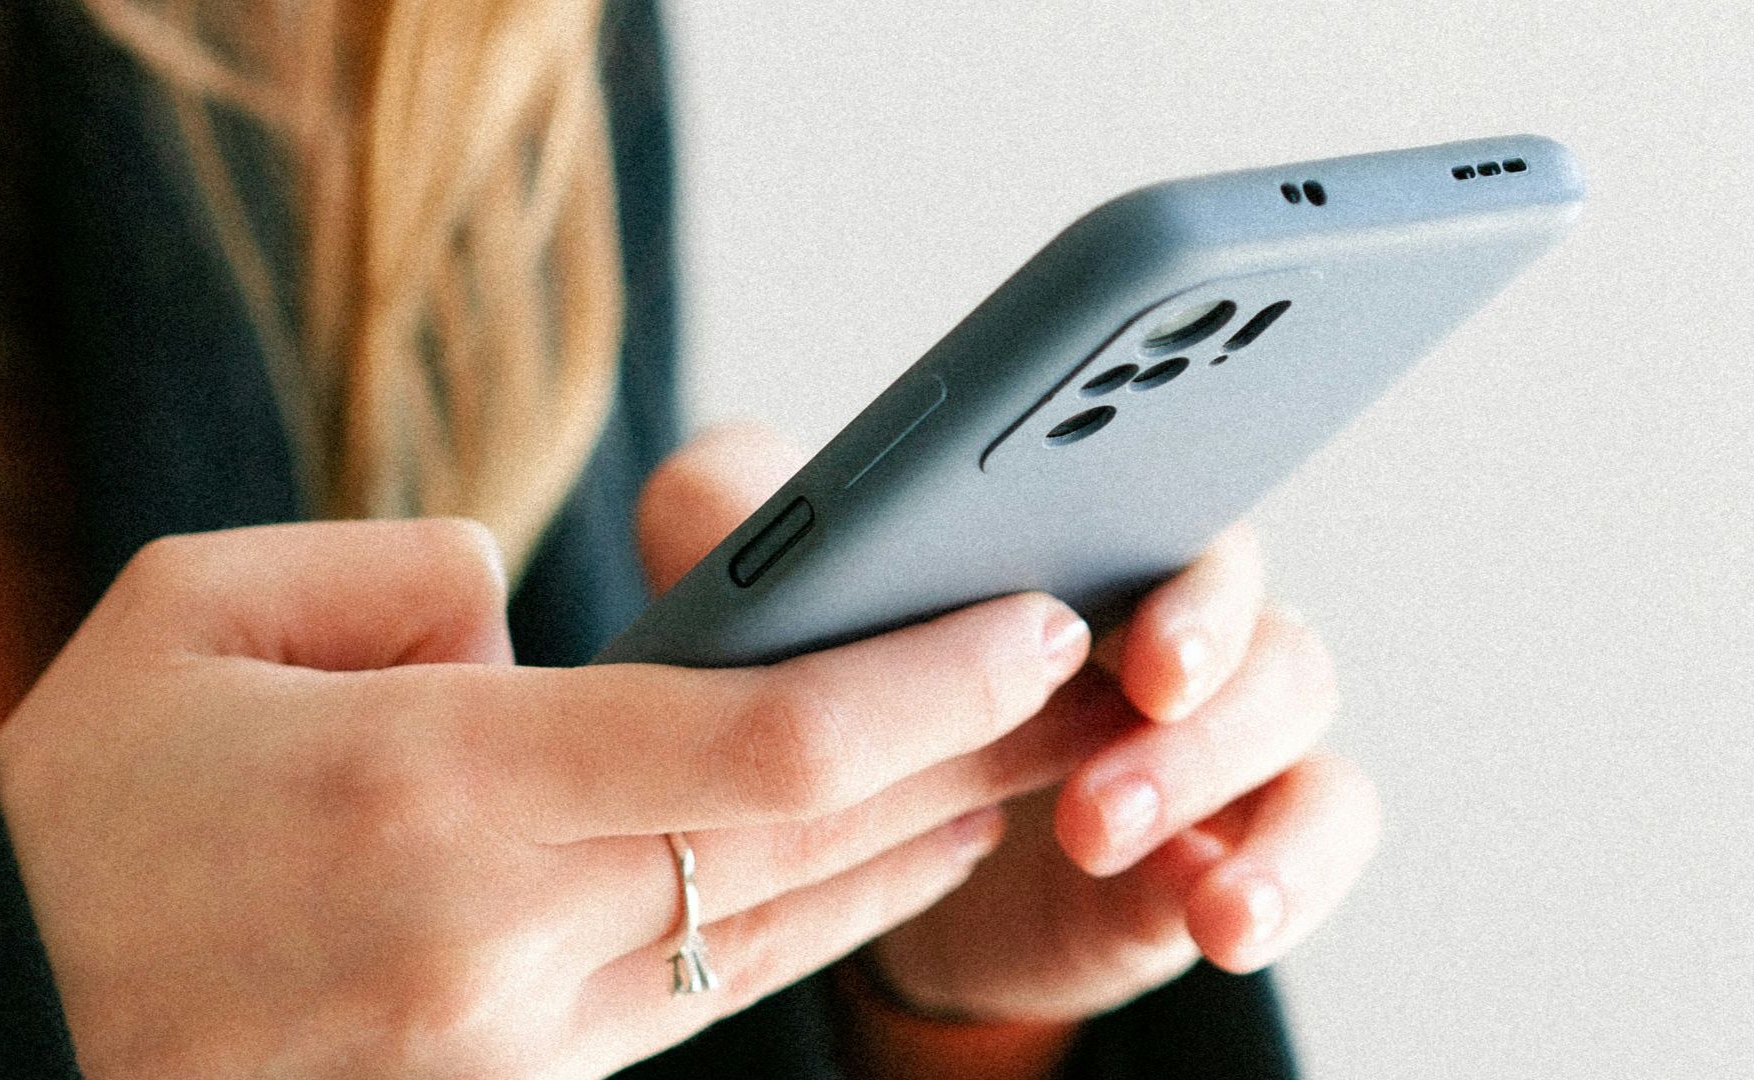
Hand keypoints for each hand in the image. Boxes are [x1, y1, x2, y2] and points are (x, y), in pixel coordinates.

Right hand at [0, 518, 1094, 1077]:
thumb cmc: (83, 800)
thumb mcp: (202, 606)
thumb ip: (408, 577)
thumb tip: (547, 618)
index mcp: (430, 782)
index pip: (761, 741)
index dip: (928, 679)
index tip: (1036, 613)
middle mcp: (499, 927)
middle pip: (816, 840)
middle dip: (981, 749)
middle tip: (1097, 671)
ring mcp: (517, 1032)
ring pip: (788, 928)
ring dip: (929, 837)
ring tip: (1033, 753)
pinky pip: (713, 989)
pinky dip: (824, 913)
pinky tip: (892, 853)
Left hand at [638, 426, 1380, 1026]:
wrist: (860, 859)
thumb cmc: (829, 687)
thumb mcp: (758, 602)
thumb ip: (732, 516)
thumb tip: (737, 491)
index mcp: (1076, 536)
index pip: (1174, 497)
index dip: (1159, 550)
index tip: (1117, 616)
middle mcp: (1166, 619)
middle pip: (1252, 604)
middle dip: (1203, 653)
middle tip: (1141, 692)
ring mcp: (1211, 734)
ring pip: (1293, 716)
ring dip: (1210, 767)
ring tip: (1100, 827)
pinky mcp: (1220, 839)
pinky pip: (1319, 831)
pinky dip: (1290, 866)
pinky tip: (1217, 912)